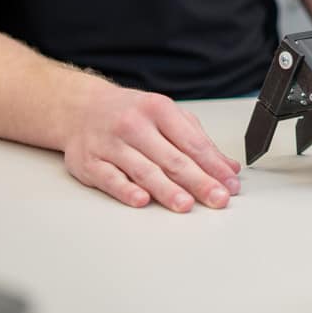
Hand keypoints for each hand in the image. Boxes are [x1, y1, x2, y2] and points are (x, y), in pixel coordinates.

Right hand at [62, 84, 241, 211]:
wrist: (81, 108)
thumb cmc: (131, 114)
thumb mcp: (168, 116)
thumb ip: (198, 141)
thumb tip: (228, 168)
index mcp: (159, 109)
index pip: (192, 143)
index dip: (214, 166)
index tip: (230, 184)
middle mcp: (134, 125)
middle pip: (172, 159)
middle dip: (198, 181)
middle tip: (217, 199)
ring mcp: (110, 144)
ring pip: (144, 170)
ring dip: (167, 190)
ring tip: (186, 204)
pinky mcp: (90, 162)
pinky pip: (110, 179)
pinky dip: (126, 190)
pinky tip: (142, 200)